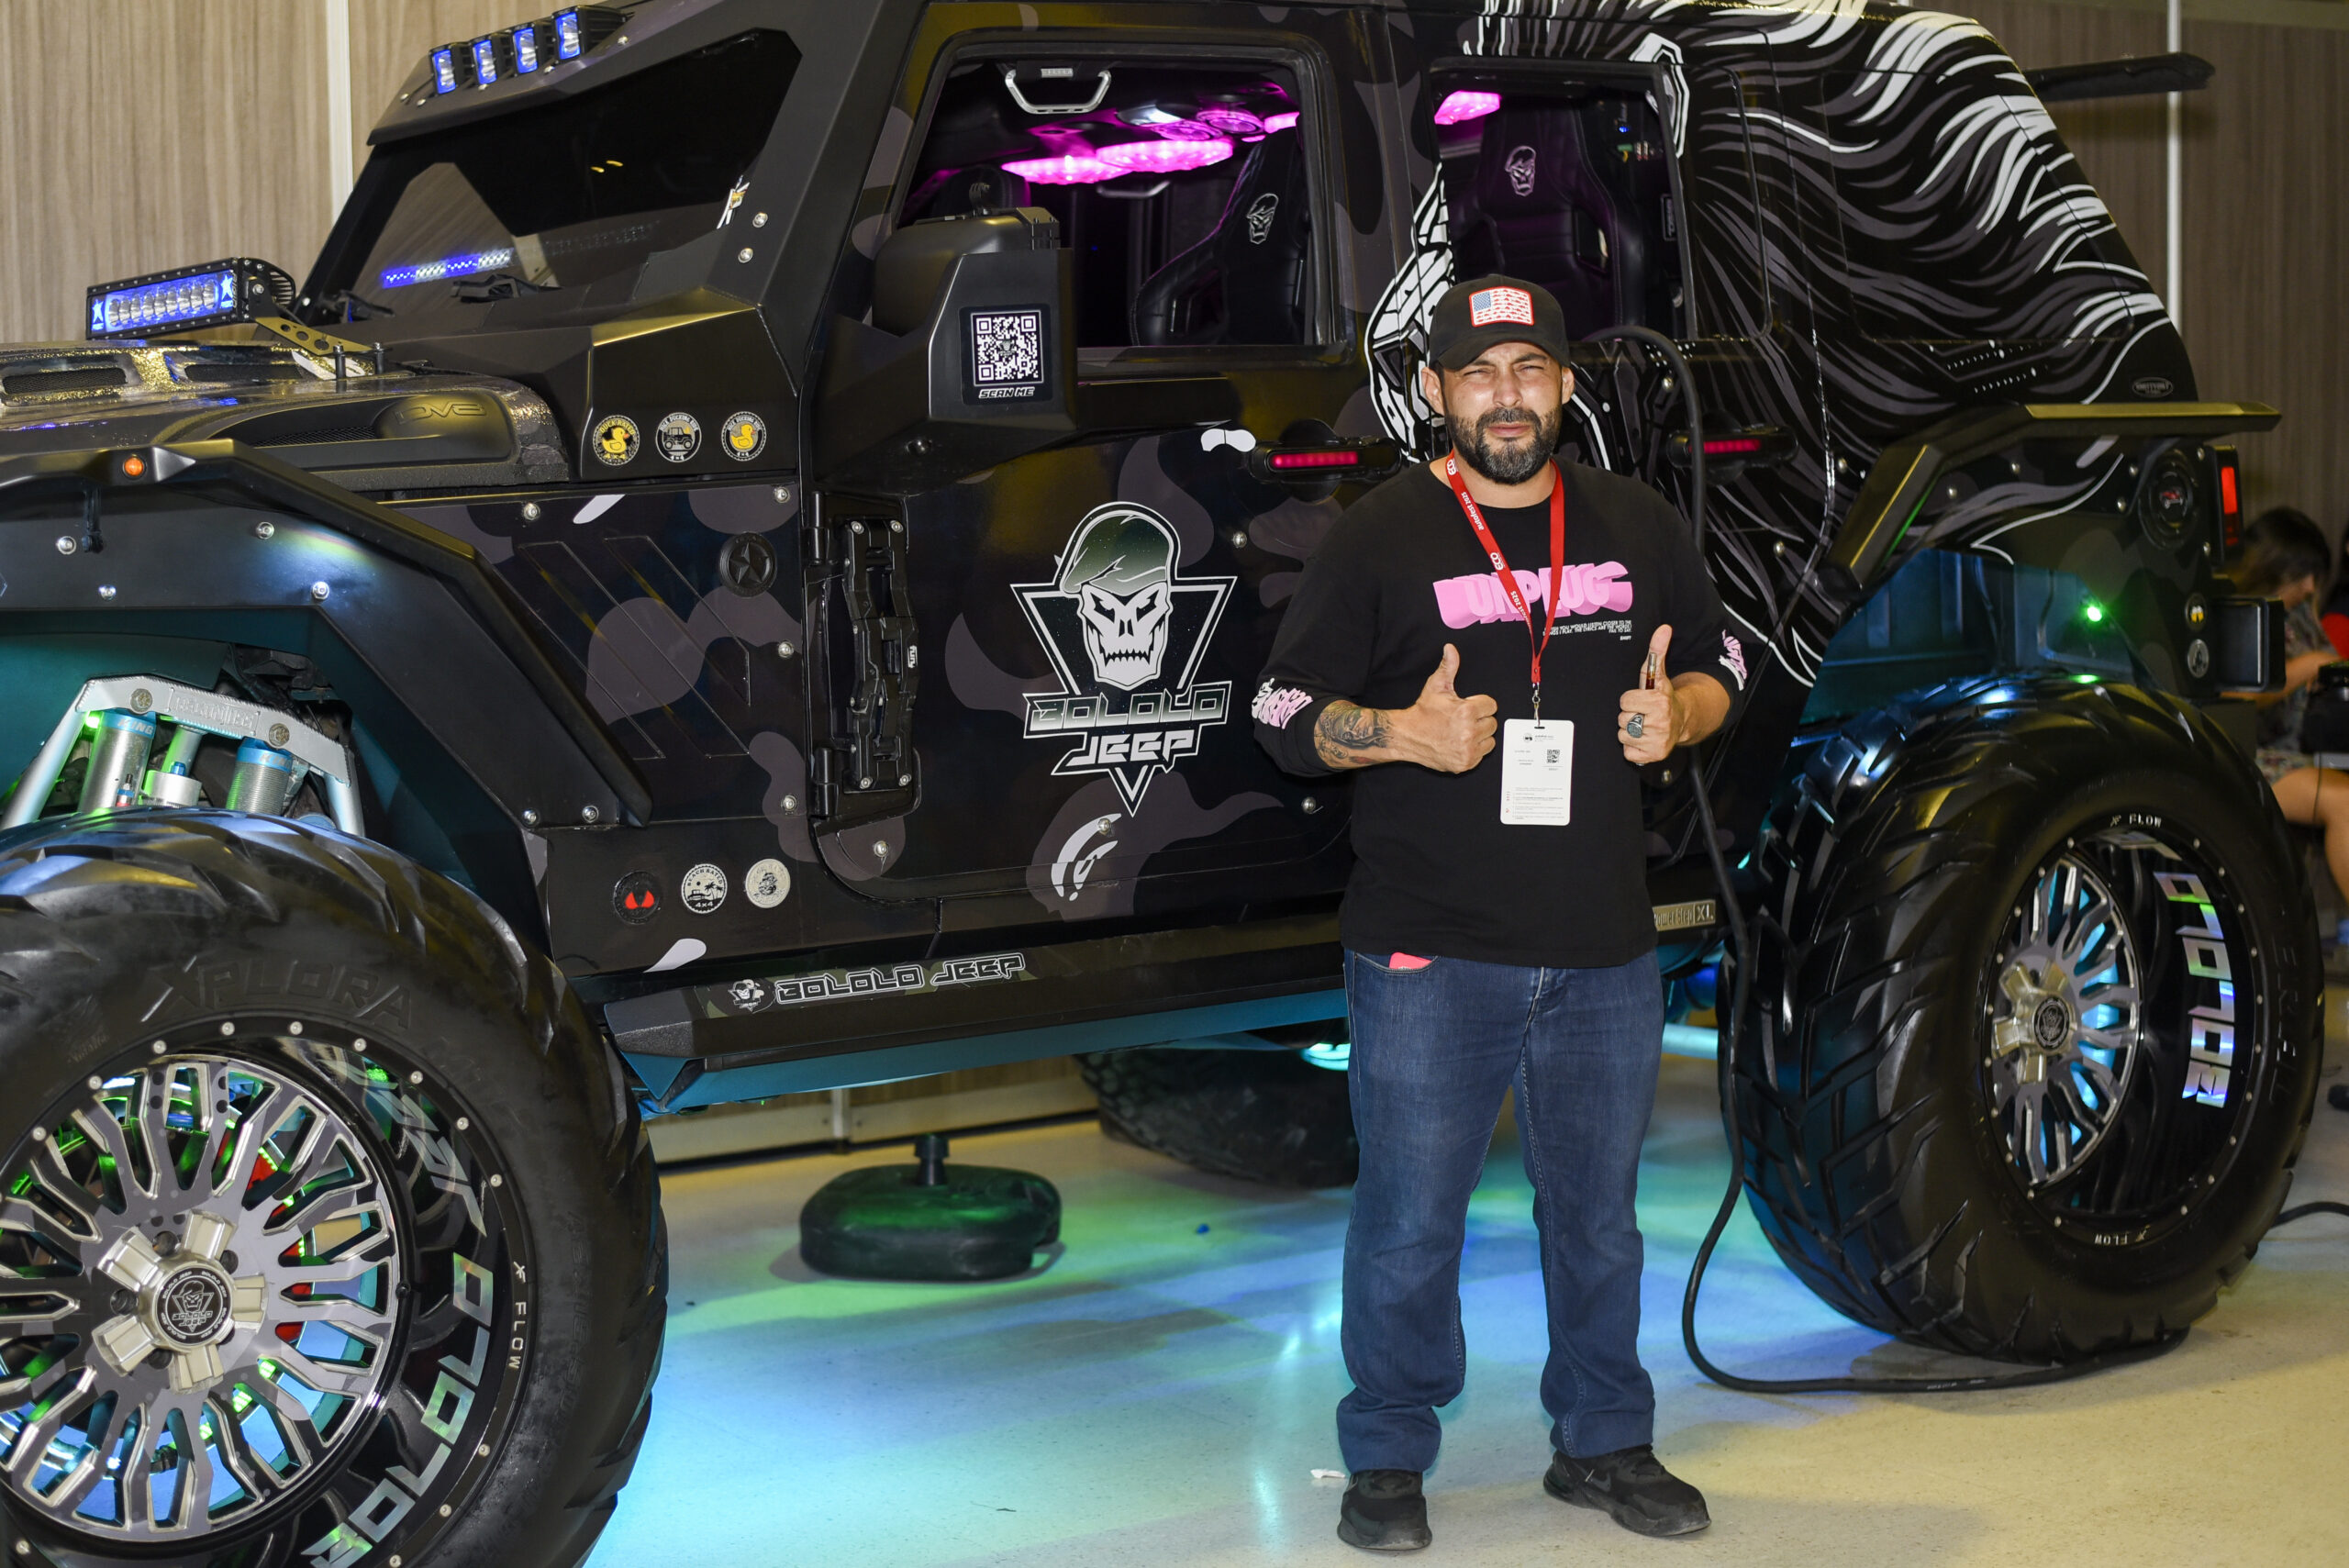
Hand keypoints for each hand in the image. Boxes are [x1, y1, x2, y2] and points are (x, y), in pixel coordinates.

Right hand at [1391, 644, 1498, 772]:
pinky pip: (1482, 754)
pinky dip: (1474, 750)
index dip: (1480, 705)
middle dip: (1480, 720)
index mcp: (1466, 711)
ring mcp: (1467, 749)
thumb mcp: (1436, 686)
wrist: (1407, 736)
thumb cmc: (1423, 712)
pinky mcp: (1465, 763)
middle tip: (1463, 720)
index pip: (1491, 706)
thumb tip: (1450, 649)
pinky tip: (1461, 743)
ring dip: (1480, 736)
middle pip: (1492, 723)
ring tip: (1463, 732)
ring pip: (1490, 739)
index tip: (1468, 707)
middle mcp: (1469, 731)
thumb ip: (1448, 666)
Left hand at [1619, 624, 1684, 763]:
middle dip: (1629, 715)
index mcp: (1659, 702)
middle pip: (1622, 719)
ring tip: (1643, 726)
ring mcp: (1657, 741)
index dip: (1630, 700)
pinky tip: (1643, 739)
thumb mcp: (1659, 674)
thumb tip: (1664, 628)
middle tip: (1642, 714)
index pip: (1624, 701)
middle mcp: (1660, 723)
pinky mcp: (1654, 756)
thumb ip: (1657, 651)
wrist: (1682, 721)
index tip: (1640, 700)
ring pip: (1623, 736)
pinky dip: (1632, 748)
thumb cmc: (1663, 697)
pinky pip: (1627, 753)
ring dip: (1629, 732)